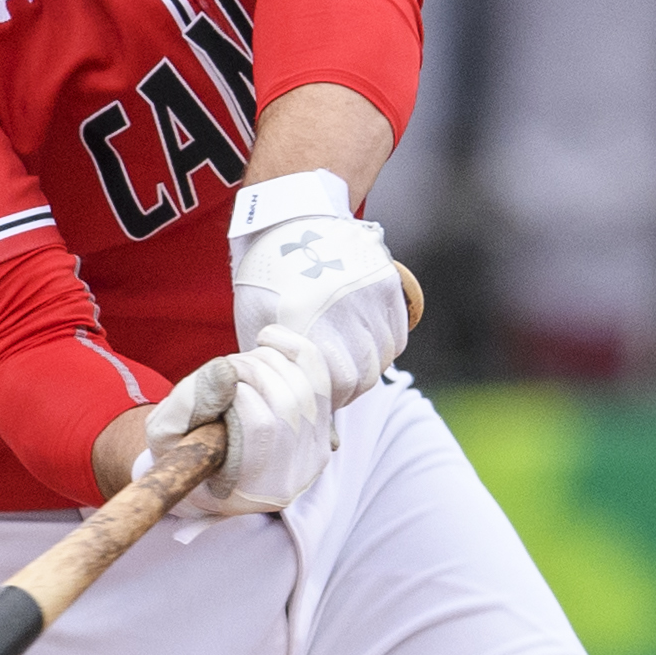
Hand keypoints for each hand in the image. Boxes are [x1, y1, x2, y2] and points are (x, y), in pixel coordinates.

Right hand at [138, 330, 335, 517]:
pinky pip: (322, 376)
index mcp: (253, 488)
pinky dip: (295, 348)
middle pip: (288, 401)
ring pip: (308, 384)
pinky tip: (267, 341)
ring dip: (270, 359)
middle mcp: (294, 476)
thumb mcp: (166, 432)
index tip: (218, 384)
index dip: (238, 390)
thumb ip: (188, 404)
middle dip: (252, 369)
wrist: (205, 468)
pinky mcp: (323, 428)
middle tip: (227, 368)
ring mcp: (315, 452)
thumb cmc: (179, 451)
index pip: (261, 425)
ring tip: (241, 366)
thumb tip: (228, 371)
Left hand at [229, 174, 405, 410]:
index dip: (327, 397)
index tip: (315, 393)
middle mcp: (340, 304)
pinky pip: (397, 336)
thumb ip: (280, 376)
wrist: (288, 221)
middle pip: (364, 374)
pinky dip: (383, 347)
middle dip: (348, 386)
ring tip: (344, 359)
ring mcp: (367, 292)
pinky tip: (361, 342)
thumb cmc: (266, 283)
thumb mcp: (258, 328)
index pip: (336, 383)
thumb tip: (319, 432)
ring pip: (383, 357)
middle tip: (330, 381)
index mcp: (303, 316)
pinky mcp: (386, 283)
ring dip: (366, 366)